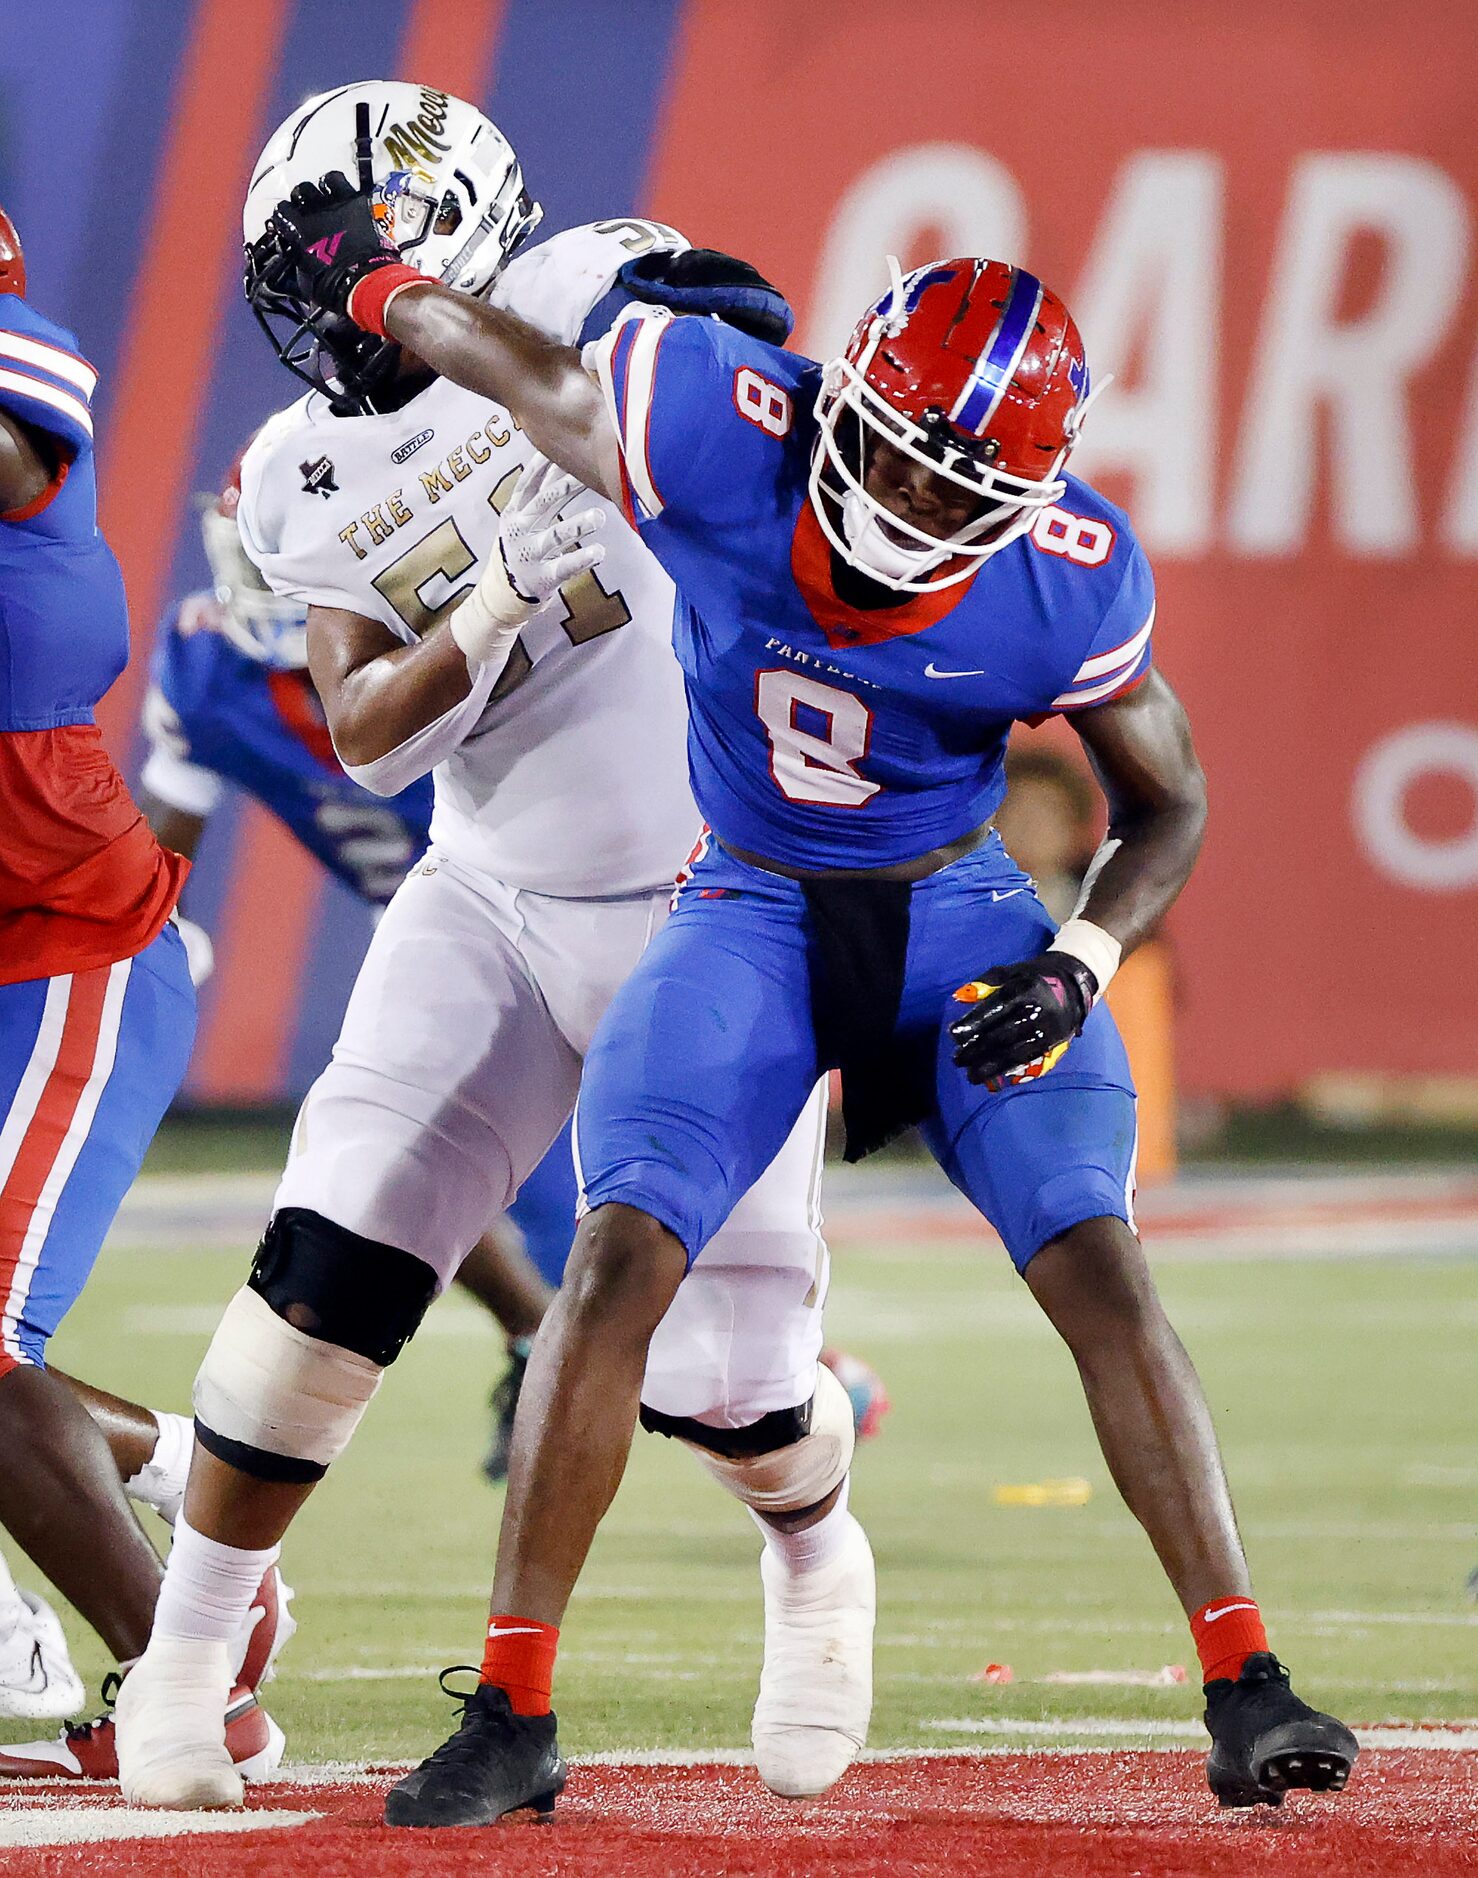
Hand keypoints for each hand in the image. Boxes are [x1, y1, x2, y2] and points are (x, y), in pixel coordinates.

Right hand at [260, 173, 402, 317]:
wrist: (365, 282)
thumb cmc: (337, 285)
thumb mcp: (306, 279)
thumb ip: (299, 261)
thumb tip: (298, 259)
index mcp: (299, 229)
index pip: (282, 211)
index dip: (284, 216)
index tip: (287, 221)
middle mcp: (315, 211)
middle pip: (302, 191)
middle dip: (303, 198)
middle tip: (308, 208)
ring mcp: (338, 205)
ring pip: (325, 181)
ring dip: (325, 188)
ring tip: (328, 198)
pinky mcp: (358, 204)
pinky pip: (348, 185)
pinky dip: (346, 189)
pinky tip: (347, 196)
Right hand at [497, 455, 605, 608]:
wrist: (502, 595)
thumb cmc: (521, 548)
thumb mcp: (523, 520)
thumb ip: (541, 496)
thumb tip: (560, 460)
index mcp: (515, 513)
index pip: (528, 483)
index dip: (543, 465)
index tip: (562, 448)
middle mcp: (520, 530)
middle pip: (544, 504)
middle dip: (565, 488)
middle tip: (589, 476)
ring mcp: (530, 554)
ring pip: (555, 535)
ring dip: (578, 525)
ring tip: (599, 517)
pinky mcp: (542, 577)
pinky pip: (564, 566)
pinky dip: (582, 558)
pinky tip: (600, 552)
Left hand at [948, 950, 1097, 1090]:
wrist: (1072, 986)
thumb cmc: (1031, 978)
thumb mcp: (1009, 972)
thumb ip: (984, 983)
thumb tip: (959, 999)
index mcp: (1024, 989)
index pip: (995, 1008)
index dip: (973, 1022)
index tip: (953, 1034)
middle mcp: (1036, 1011)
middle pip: (1002, 1035)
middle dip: (976, 1050)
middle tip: (957, 1059)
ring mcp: (1045, 1030)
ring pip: (1013, 1053)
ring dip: (989, 1066)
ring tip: (970, 1075)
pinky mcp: (1050, 1044)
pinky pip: (1026, 1060)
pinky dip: (1007, 1070)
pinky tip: (990, 1076)